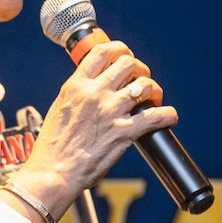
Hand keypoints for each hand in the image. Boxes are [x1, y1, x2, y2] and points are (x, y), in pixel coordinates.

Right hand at [11, 41, 177, 214]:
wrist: (53, 173)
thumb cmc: (53, 148)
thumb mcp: (60, 109)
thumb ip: (78, 94)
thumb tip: (93, 88)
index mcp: (76, 86)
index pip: (102, 52)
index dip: (119, 49)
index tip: (125, 56)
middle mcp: (94, 93)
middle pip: (128, 63)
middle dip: (140, 69)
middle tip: (141, 79)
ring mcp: (110, 111)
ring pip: (144, 85)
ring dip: (154, 90)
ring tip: (153, 98)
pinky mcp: (123, 132)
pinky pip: (155, 117)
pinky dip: (167, 115)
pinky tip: (168, 117)